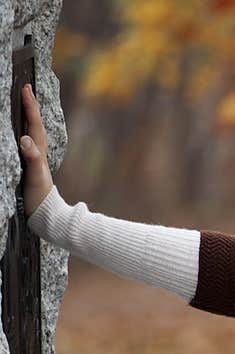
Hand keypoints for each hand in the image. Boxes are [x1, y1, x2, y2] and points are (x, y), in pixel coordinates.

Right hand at [18, 83, 53, 218]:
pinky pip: (26, 143)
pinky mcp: (30, 166)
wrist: (46, 215)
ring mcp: (35, 159)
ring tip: (23, 104)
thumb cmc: (40, 196)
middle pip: (34, 124)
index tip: (26, 88)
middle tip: (25, 89)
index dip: (30, 106)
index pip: (34, 124)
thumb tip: (25, 139)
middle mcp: (38, 153)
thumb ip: (32, 158)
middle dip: (30, 107)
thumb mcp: (35, 176)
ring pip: (31, 132)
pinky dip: (23, 132)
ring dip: (27, 117)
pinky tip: (19, 132)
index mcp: (38, 151)